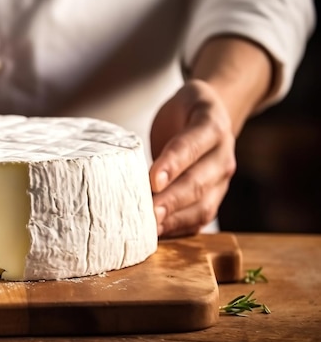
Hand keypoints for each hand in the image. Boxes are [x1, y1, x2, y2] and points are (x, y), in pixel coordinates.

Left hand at [149, 79, 236, 237]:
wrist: (214, 118)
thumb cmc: (182, 114)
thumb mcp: (170, 108)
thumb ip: (157, 130)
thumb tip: (118, 166)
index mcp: (211, 125)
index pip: (192, 146)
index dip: (173, 164)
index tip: (153, 181)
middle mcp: (222, 155)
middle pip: (198, 182)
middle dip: (172, 200)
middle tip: (149, 213)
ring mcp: (222, 180)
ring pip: (203, 206)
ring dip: (175, 219)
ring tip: (150, 229)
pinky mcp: (215, 198)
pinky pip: (201, 218)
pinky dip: (180, 228)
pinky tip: (158, 233)